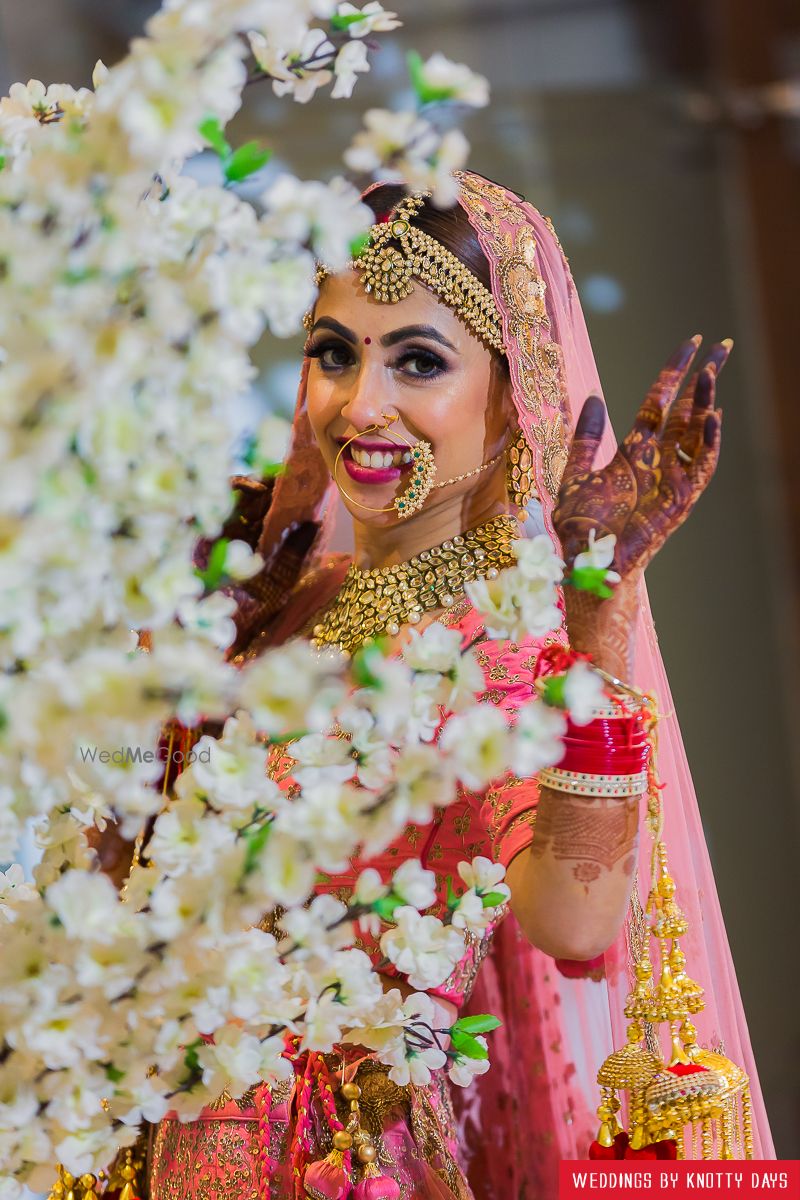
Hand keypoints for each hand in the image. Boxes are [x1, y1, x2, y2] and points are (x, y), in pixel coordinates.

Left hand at [553, 336, 728, 578]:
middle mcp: (658, 460)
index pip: (660, 401)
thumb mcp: (576, 474)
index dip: (674, 372)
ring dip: (705, 402)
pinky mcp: (680, 499)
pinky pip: (700, 466)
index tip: (691, 344)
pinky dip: (708, 441)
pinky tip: (713, 415)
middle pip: (687, 409)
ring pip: (696, 431)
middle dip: (703, 377)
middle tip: (721, 345)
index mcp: (635, 450)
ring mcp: (672, 478)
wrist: (589, 562)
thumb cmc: (582, 527)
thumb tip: (594, 396)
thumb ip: (585, 437)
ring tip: (713, 372)